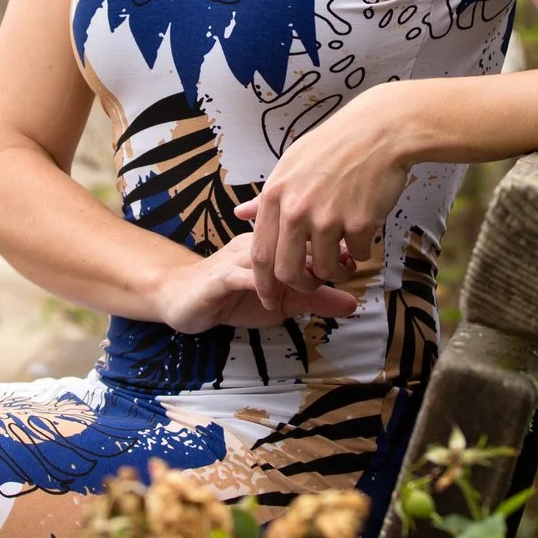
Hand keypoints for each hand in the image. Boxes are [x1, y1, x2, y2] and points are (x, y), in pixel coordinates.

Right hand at [153, 233, 358, 333]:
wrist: (182, 298)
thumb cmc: (233, 296)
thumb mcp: (282, 301)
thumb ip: (315, 299)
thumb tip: (354, 302)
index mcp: (273, 241)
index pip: (307, 235)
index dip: (333, 244)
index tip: (355, 257)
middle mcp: (257, 243)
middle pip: (294, 240)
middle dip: (324, 252)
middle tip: (348, 266)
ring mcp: (239, 257)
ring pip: (273, 255)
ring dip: (298, 267)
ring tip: (321, 281)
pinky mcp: (221, 276)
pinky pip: (245, 276)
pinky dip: (264, 285)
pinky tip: (276, 298)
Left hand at [237, 83, 417, 318]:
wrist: (380, 132)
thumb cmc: (334, 146)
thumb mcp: (290, 164)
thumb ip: (265, 197)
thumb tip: (239, 214)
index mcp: (275, 196)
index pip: (260, 254)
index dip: (263, 283)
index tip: (268, 297)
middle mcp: (297, 210)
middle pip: (288, 271)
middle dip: (300, 285)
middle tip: (312, 283)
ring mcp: (328, 218)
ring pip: (325, 268)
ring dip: (335, 270)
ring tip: (343, 258)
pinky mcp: (360, 223)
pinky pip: (359, 254)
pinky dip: (362, 251)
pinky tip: (364, 234)